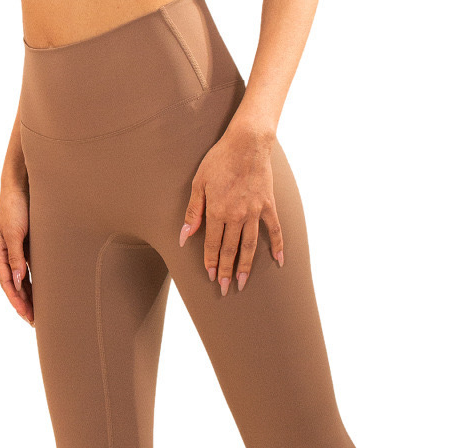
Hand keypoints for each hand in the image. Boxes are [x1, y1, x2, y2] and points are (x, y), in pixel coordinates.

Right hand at [0, 187, 33, 325]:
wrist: (21, 186)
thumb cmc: (15, 207)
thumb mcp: (15, 233)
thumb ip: (16, 257)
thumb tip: (17, 281)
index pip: (8, 284)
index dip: (17, 302)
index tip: (27, 316)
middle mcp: (7, 254)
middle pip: (15, 286)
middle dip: (24, 304)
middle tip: (35, 322)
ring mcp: (17, 251)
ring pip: (23, 280)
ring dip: (30, 296)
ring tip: (39, 312)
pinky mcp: (27, 246)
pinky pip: (30, 269)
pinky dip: (35, 282)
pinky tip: (43, 292)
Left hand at [179, 122, 283, 295]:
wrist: (247, 142)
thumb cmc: (219, 160)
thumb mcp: (199, 183)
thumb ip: (193, 212)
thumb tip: (185, 236)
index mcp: (218, 211)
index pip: (213, 244)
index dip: (211, 262)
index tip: (210, 276)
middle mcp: (237, 216)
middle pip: (230, 250)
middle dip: (226, 271)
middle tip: (224, 289)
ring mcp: (254, 212)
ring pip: (250, 245)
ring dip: (245, 266)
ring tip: (242, 282)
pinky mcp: (268, 205)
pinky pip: (274, 230)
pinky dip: (277, 246)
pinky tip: (279, 261)